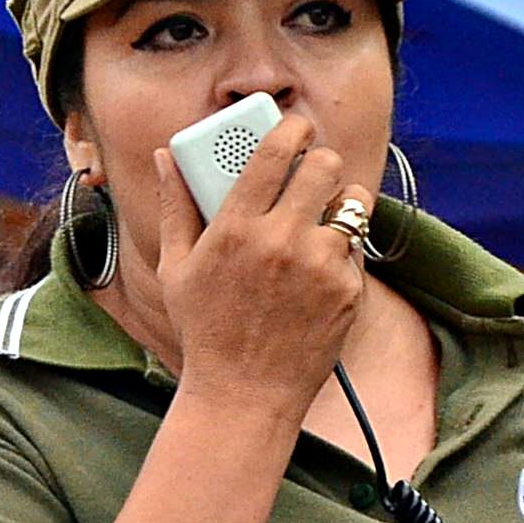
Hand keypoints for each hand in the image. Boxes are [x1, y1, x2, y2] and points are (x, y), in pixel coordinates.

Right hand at [134, 114, 369, 431]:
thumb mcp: (177, 268)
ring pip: (353, 202)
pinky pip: (356, 248)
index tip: (295, 129)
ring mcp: (319, 266)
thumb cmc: (205, 330)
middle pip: (326, 164)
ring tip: (322, 220)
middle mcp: (281, 240)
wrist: (244, 394)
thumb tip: (167, 156)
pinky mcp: (347, 290)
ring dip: (341, 204)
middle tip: (312, 174)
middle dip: (321, 161)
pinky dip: (342, 251)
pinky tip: (319, 270)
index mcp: (235, 227)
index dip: (292, 128)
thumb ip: (175, 206)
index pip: (276, 149)